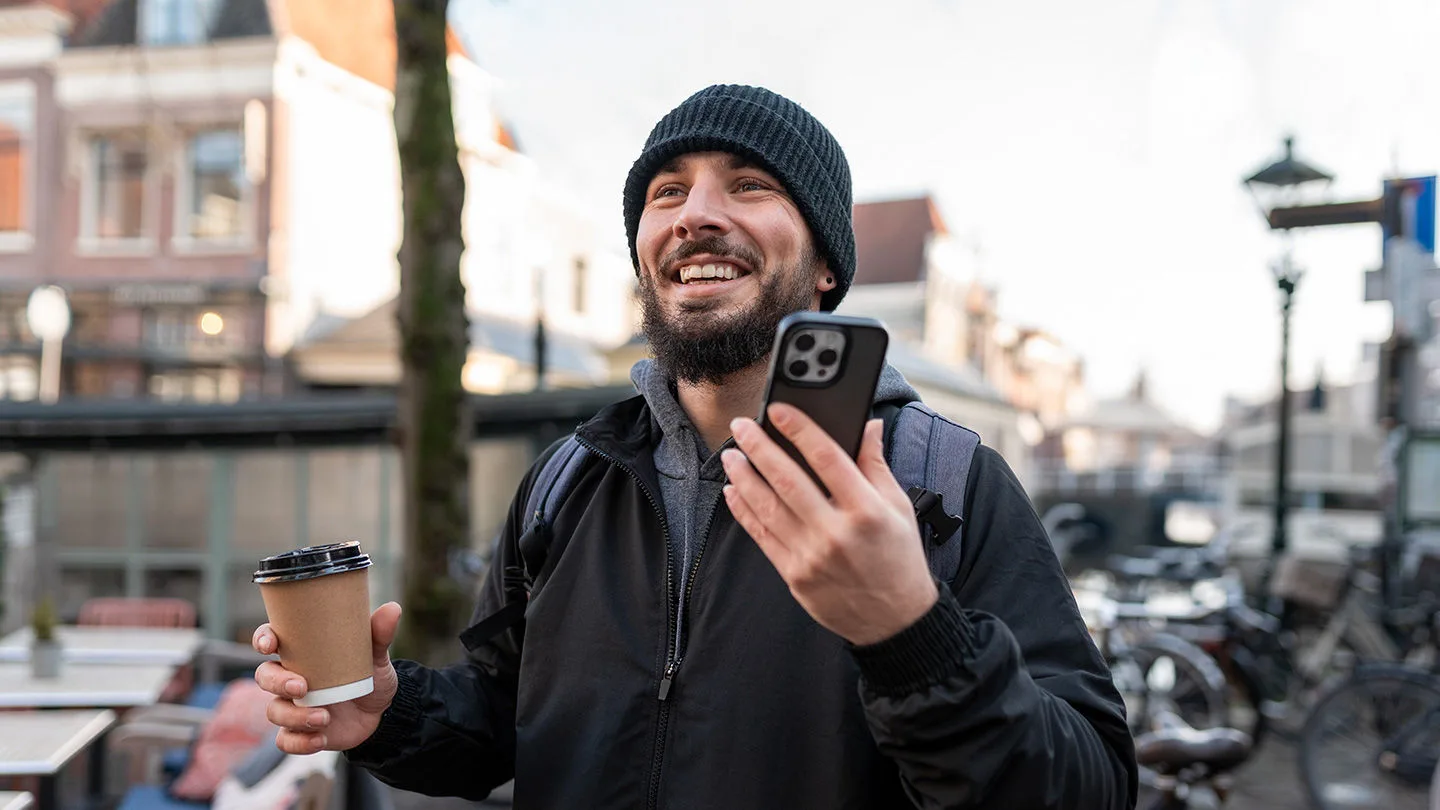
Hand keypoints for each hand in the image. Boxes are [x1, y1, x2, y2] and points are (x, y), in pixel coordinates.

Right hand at [253, 602, 402, 753]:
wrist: (383, 712)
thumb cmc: (370, 676)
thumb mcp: (376, 657)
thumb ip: (379, 636)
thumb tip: (392, 609)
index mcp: (302, 654)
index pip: (271, 640)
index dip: (263, 639)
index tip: (269, 644)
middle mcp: (291, 678)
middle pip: (265, 676)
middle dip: (277, 682)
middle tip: (302, 687)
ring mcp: (293, 706)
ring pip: (274, 711)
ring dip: (294, 716)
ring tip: (324, 718)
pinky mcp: (300, 731)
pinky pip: (286, 740)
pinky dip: (299, 742)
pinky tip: (319, 740)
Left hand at [722, 404, 937, 645]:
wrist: (895, 621)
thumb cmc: (899, 559)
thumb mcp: (899, 507)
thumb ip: (876, 465)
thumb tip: (869, 425)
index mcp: (866, 510)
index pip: (827, 458)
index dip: (800, 430)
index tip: (779, 410)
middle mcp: (835, 532)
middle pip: (788, 480)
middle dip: (760, 448)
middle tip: (741, 427)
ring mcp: (811, 556)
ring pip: (767, 507)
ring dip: (744, 477)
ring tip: (731, 455)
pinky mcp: (794, 575)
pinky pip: (762, 536)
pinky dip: (744, 511)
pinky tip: (733, 491)